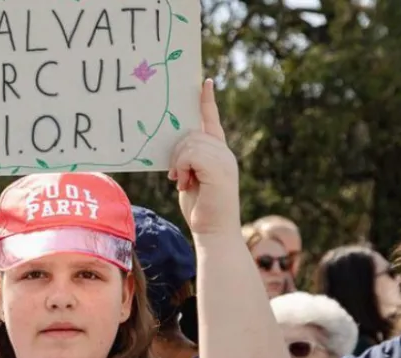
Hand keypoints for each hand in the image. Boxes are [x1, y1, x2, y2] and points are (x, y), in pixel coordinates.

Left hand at [169, 79, 240, 236]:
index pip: (212, 120)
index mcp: (219, 153)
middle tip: (176, 176)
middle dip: (177, 152)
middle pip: (192, 132)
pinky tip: (182, 182)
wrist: (215, 233)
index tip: (204, 81)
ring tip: (181, 181)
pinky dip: (181, 166)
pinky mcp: (219, 169)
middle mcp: (224, 153)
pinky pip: (191, 153)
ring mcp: (224, 160)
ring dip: (178, 162)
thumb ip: (189, 160)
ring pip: (189, 142)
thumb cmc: (200, 209)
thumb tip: (177, 148)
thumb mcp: (191, 179)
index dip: (207, 101)